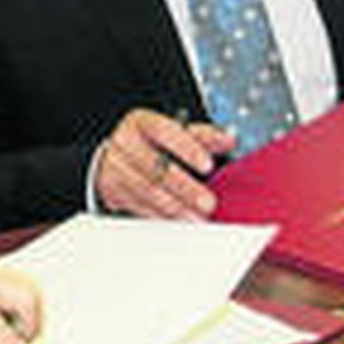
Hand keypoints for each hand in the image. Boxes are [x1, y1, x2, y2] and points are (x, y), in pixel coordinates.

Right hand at [93, 108, 232, 219]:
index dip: (186, 148)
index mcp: (142, 122)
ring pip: (147, 191)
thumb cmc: (152, 143)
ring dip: (176, 207)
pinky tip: (180, 221)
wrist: (117, 155)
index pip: (163, 131)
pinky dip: (162, 216)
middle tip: (208, 202)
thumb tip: (230, 139)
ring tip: (198, 217)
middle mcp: (125, 142)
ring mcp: (115, 167)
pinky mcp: (113, 190)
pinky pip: (139, 206)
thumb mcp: (176, 131)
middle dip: (185, 187)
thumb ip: (203, 136)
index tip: (208, 165)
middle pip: (155, 167)